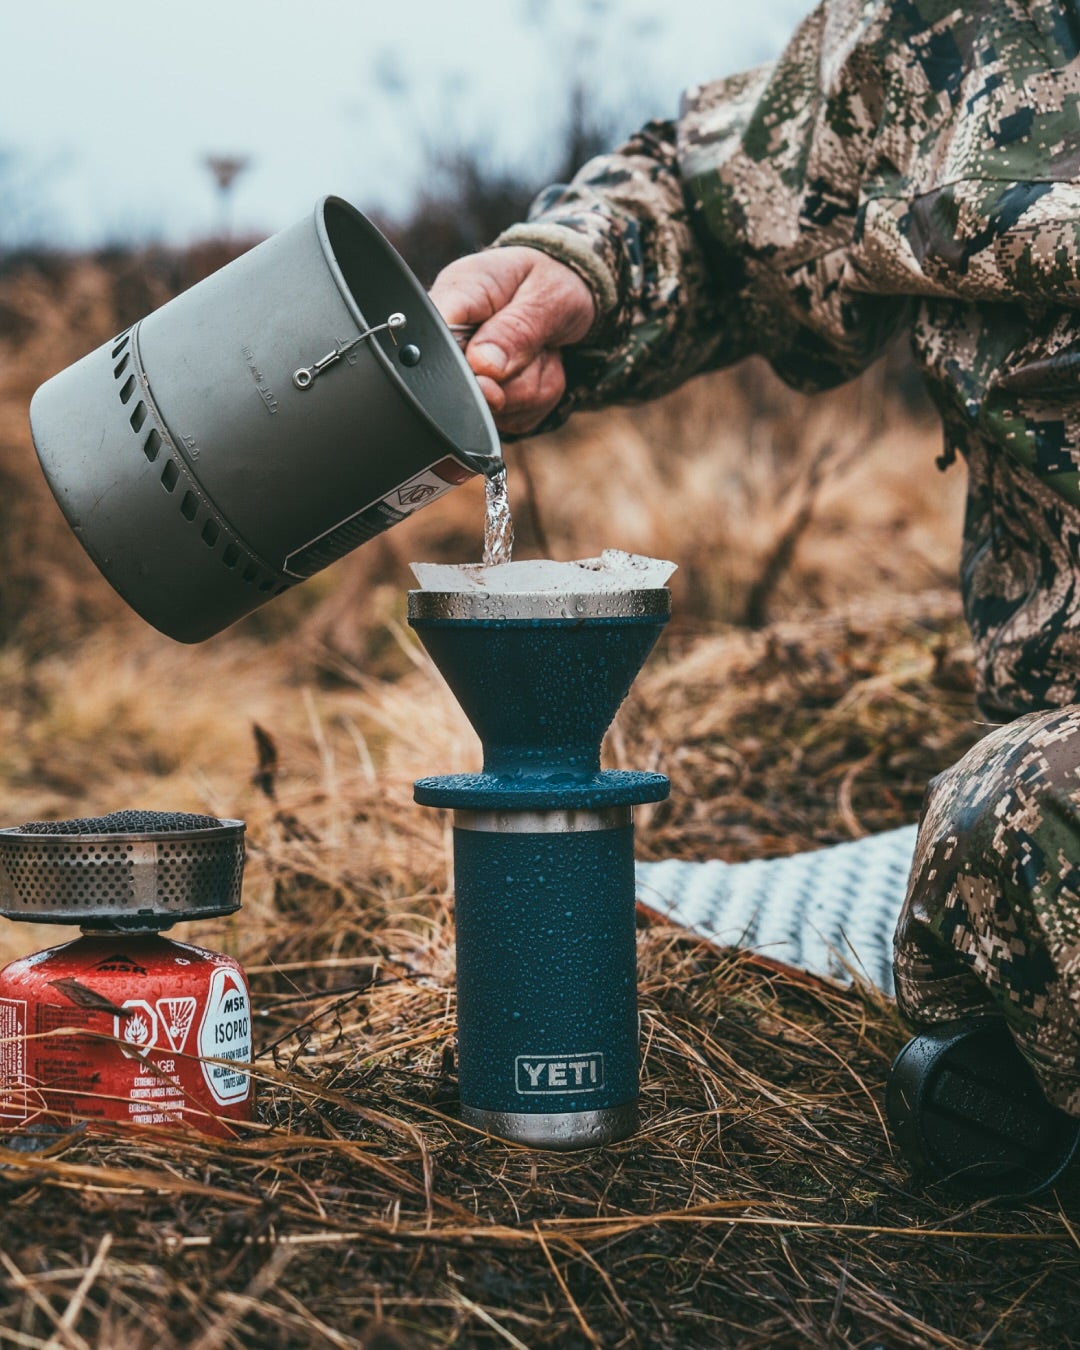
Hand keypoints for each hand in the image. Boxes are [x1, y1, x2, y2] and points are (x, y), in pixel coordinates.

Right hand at [429, 246, 595, 434]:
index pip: (432, 343)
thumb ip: (515, 330)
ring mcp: (463, 373)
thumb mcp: (545, 295)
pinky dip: (539, 397)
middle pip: (468, 389)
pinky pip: (514, 419)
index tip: (495, 371)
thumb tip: (482, 366)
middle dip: (516, 377)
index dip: (462, 368)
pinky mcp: (485, 402)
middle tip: (537, 344)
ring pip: (497, 410)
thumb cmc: (548, 283)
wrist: (559, 295)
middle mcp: (448, 338)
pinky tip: (537, 367)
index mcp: (454, 297)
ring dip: (533, 385)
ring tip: (538, 350)